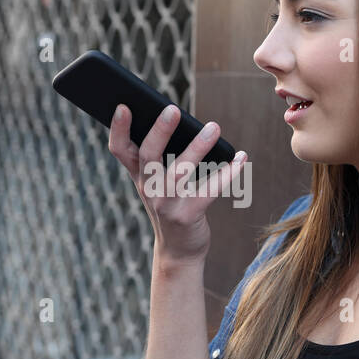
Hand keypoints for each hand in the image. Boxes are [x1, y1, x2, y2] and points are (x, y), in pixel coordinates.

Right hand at [107, 102, 246, 263]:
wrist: (178, 252)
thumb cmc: (170, 207)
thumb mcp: (155, 184)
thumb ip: (158, 158)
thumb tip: (174, 119)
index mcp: (139, 175)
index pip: (120, 149)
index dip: (118, 128)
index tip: (123, 106)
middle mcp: (149, 188)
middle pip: (148, 155)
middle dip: (159, 131)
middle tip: (173, 109)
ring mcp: (167, 204)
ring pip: (180, 171)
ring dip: (198, 147)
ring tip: (214, 127)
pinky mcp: (188, 216)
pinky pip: (209, 190)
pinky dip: (227, 174)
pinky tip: (240, 158)